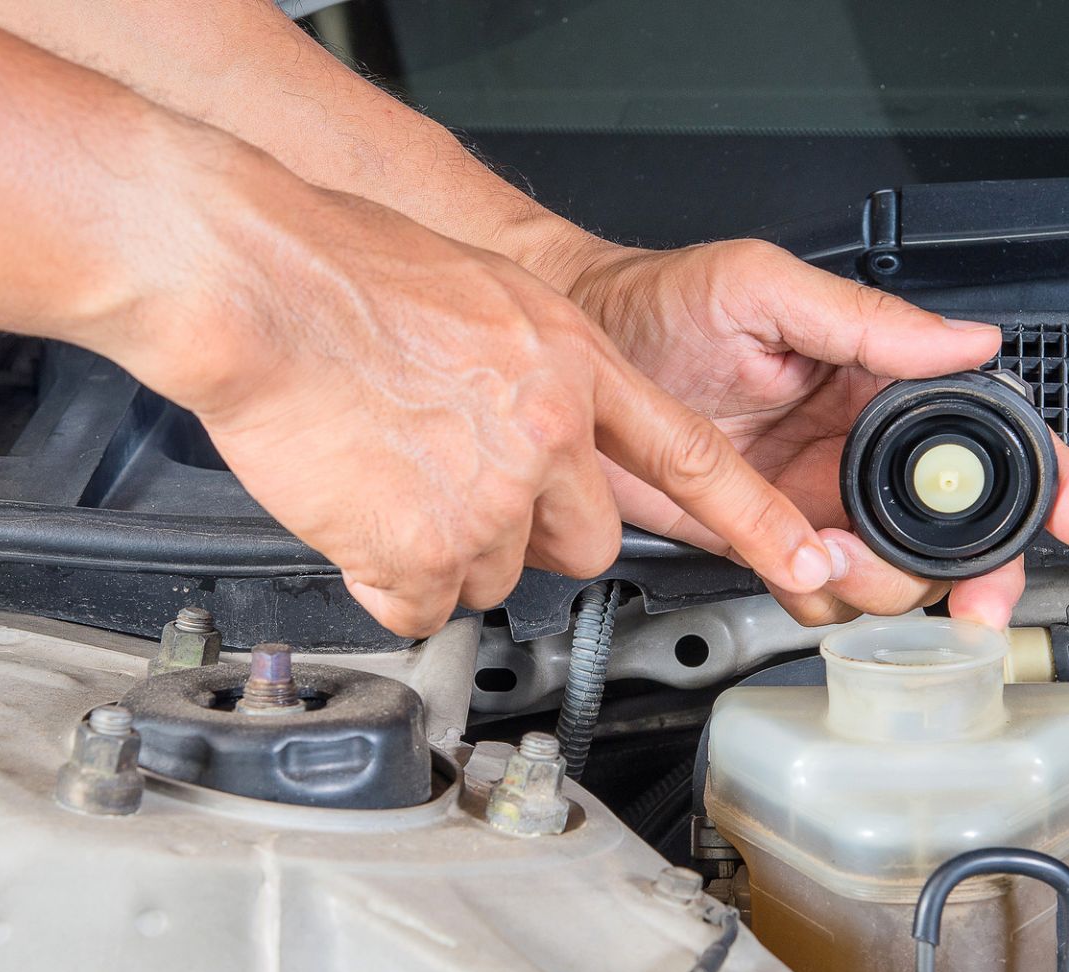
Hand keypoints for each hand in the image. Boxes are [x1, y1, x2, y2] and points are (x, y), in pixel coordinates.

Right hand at [92, 157, 835, 637]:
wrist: (259, 281)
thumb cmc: (349, 273)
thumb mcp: (488, 301)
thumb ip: (540, 375)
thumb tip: (550, 430)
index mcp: (574, 364)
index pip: (692, 460)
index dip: (756, 521)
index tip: (808, 564)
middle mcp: (548, 436)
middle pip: (589, 541)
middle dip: (534, 532)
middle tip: (463, 484)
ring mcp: (490, 499)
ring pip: (497, 576)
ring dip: (448, 551)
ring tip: (393, 476)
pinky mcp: (424, 551)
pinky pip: (421, 602)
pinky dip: (387, 574)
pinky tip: (358, 506)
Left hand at [565, 239, 1068, 626]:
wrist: (570, 354)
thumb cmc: (656, 302)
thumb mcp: (763, 288)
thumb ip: (866, 321)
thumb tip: (967, 338)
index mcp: (877, 379)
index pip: (985, 430)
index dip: (1043, 476)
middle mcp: (857, 445)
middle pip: (956, 527)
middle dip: (974, 569)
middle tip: (966, 596)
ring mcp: (815, 498)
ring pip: (893, 575)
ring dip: (881, 587)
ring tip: (829, 554)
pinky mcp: (764, 538)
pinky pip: (818, 592)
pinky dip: (816, 597)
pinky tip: (790, 565)